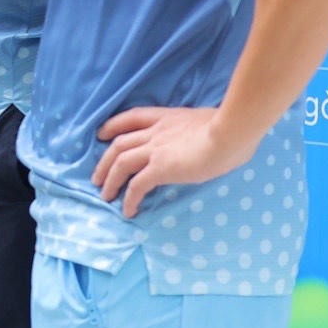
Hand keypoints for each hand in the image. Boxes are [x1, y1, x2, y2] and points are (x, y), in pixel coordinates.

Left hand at [91, 106, 259, 216]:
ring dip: (110, 180)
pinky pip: (137, 185)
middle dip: (104, 161)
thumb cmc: (229, 127)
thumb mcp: (206, 121)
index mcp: (166, 117)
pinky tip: (128, 210)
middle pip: (118, 143)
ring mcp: (155, 149)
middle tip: (97, 177)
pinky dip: (129, 198)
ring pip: (120, 163)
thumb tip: (204, 139)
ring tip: (105, 195)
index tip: (102, 134)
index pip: (131, 117)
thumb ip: (196, 129)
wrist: (230, 133)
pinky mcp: (160, 168)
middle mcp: (155, 131)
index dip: (113, 126)